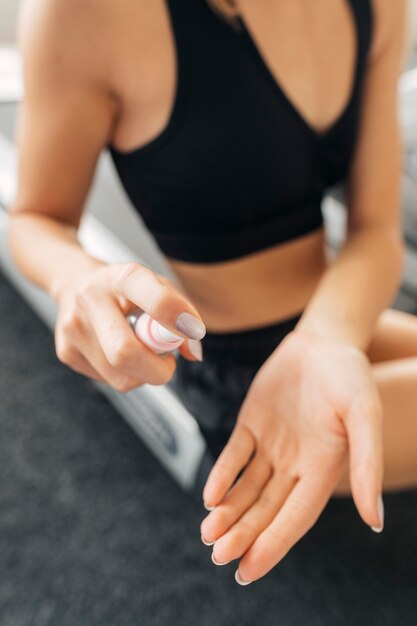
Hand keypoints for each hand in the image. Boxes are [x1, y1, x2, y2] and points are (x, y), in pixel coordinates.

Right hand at [53, 261, 204, 390]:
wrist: (76, 285)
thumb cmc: (126, 289)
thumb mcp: (158, 286)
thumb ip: (182, 313)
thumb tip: (193, 353)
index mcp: (123, 277)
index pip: (153, 298)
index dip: (176, 319)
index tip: (192, 331)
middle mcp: (91, 298)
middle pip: (125, 353)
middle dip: (157, 369)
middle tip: (168, 362)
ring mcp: (73, 328)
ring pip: (120, 377)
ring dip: (143, 374)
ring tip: (141, 351)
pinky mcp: (66, 352)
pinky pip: (109, 381)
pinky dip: (125, 374)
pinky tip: (119, 353)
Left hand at [200, 329, 383, 583]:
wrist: (322, 340)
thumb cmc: (349, 374)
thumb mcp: (363, 414)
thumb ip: (365, 464)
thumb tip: (375, 520)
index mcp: (324, 468)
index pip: (296, 516)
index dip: (273, 544)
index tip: (248, 569)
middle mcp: (296, 464)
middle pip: (266, 509)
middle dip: (243, 534)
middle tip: (219, 556)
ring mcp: (272, 446)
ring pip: (246, 488)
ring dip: (228, 512)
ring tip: (208, 534)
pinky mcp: (252, 425)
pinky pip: (235, 456)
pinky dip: (222, 475)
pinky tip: (210, 495)